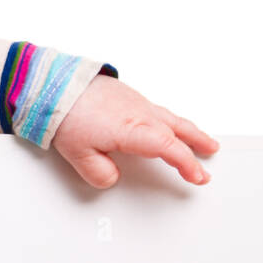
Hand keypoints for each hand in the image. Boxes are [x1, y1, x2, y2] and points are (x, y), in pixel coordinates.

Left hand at [51, 74, 219, 187]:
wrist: (55, 84)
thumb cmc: (66, 113)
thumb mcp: (78, 154)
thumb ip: (98, 173)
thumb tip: (111, 178)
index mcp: (133, 130)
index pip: (168, 148)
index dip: (186, 164)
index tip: (197, 176)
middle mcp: (140, 114)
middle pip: (178, 132)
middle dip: (195, 149)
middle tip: (207, 164)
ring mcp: (136, 102)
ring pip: (172, 119)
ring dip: (190, 132)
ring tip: (204, 142)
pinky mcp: (129, 95)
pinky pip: (160, 110)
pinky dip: (173, 120)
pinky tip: (170, 124)